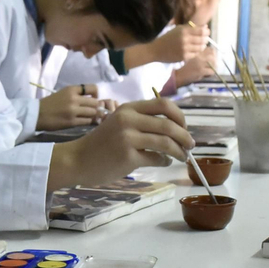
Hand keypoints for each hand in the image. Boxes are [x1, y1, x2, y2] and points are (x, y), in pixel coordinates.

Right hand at [37, 85, 105, 130]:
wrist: (37, 114)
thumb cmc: (50, 104)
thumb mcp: (63, 93)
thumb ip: (76, 95)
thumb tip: (92, 100)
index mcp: (71, 89)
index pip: (93, 88)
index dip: (96, 94)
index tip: (93, 99)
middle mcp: (74, 98)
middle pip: (95, 102)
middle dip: (96, 107)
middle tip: (92, 111)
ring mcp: (73, 110)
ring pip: (93, 112)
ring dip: (93, 116)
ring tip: (89, 117)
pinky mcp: (72, 122)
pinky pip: (87, 121)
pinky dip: (88, 122)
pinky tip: (84, 122)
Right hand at [47, 98, 193, 190]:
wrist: (78, 160)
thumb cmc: (100, 144)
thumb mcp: (119, 123)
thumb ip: (141, 121)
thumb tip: (174, 129)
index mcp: (129, 108)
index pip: (163, 105)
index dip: (179, 116)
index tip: (184, 127)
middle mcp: (129, 120)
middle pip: (168, 124)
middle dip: (185, 136)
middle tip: (190, 145)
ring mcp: (128, 138)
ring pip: (165, 142)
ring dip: (179, 151)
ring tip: (183, 156)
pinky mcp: (128, 157)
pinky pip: (156, 158)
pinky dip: (165, 161)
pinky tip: (165, 162)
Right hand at [151, 23, 207, 64]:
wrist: (157, 50)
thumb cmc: (168, 38)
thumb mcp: (178, 29)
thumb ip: (190, 28)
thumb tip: (205, 27)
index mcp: (184, 31)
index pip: (201, 31)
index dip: (206, 31)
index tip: (207, 32)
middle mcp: (185, 39)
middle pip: (202, 39)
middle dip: (206, 39)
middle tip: (205, 38)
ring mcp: (185, 49)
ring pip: (200, 48)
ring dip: (202, 46)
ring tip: (201, 44)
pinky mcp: (184, 57)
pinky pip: (195, 54)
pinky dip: (196, 52)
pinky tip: (194, 50)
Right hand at [178, 46, 218, 85]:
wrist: (179, 75)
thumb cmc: (186, 67)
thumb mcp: (192, 57)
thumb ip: (201, 55)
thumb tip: (213, 56)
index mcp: (197, 52)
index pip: (210, 49)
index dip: (213, 53)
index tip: (213, 57)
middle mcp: (199, 56)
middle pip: (213, 55)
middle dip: (215, 60)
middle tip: (213, 65)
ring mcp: (200, 63)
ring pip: (214, 63)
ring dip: (214, 67)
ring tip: (210, 70)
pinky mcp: (201, 71)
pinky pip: (211, 71)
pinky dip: (211, 73)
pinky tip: (207, 75)